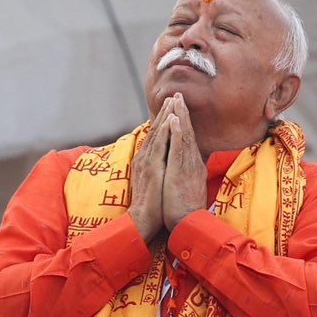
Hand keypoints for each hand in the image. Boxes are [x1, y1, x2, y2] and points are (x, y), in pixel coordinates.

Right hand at [128, 105, 171, 241]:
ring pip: (157, 134)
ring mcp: (147, 162)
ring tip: (173, 101)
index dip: (164, 121)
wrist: (143, 220)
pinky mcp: (152, 168)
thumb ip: (159, 170)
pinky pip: (159, 146)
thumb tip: (166, 163)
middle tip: (174, 96)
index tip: (172, 107)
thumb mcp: (155, 182)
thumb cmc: (152, 205)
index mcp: (146, 161)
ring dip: (165, 116)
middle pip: (156, 130)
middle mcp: (145, 158)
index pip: (156, 137)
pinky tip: (170, 120)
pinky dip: (164, 131)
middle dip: (165, 112)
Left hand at [161, 93, 209, 227]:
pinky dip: (178, 133)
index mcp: (192, 166)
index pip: (187, 140)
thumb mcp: (187, 188)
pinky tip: (175, 120)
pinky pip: (179, 148)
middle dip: (183, 113)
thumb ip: (187, 174)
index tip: (179, 109)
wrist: (188, 224)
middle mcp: (192, 163)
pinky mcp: (181, 172)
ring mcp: (187, 166)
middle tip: (178, 95)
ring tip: (177, 99)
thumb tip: (186, 167)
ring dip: (181, 116)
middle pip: (187, 133)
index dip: (184, 123)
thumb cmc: (185, 210)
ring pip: (184, 136)